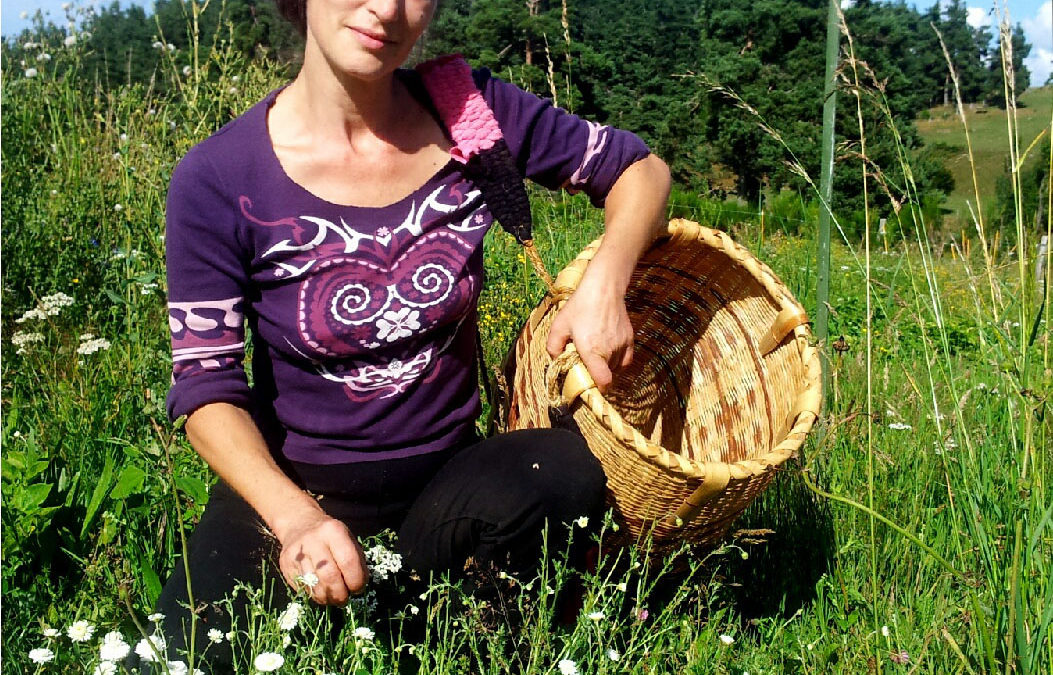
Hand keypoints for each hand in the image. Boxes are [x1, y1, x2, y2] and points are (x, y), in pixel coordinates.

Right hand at [276, 510, 368, 604]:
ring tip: (334, 598)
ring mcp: (297, 553)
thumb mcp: (347, 538)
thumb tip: (358, 586)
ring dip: (327, 598)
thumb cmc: (330, 536)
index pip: (348, 561)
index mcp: (333, 531)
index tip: (359, 588)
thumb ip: (355, 560)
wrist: (300, 525)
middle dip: (340, 594)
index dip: (356, 580)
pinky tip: (321, 592)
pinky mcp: (285, 565)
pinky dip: (314, 595)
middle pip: (330, 576)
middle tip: (345, 598)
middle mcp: (313, 540)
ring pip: (314, 586)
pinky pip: (302, 588)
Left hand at [546, 274, 633, 393]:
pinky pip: (626, 360)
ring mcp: (622, 345)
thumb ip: (553, 347)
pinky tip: (608, 354)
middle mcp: (609, 350)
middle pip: (607, 375)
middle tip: (585, 363)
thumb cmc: (579, 306)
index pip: (603, 381)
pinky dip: (618, 362)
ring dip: (606, 367)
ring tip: (595, 354)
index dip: (597, 388)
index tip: (588, 386)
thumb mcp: (559, 325)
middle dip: (596, 374)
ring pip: (616, 368)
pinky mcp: (630, 339)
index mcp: (592, 351)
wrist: (603, 289)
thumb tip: (556, 361)